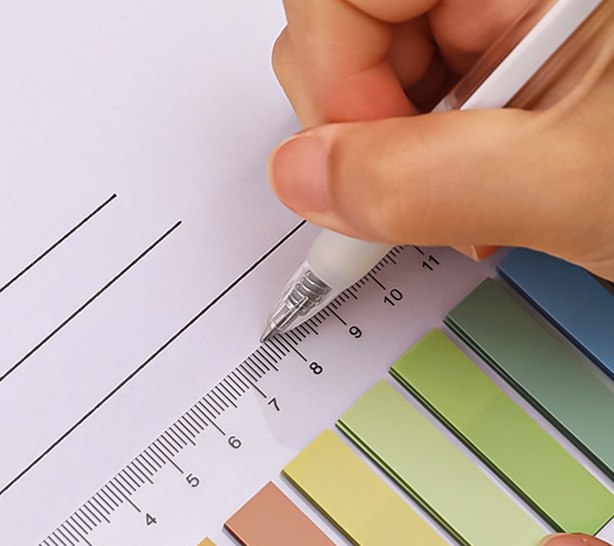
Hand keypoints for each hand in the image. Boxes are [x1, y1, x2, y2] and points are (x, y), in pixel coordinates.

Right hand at [268, 0, 613, 279]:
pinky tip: (475, 180)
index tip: (360, 161)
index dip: (336, 74)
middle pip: (348, 20)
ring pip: (373, 63)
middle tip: (416, 183)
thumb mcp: (573, 182)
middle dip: (364, 122)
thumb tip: (306, 177)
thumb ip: (427, 182)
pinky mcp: (499, 46)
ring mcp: (501, 6)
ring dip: (398, 150)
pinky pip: (411, 89)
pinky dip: (423, 152)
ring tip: (470, 193)